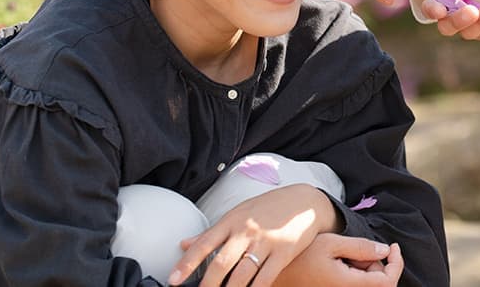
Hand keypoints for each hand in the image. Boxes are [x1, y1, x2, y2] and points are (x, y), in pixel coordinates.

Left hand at [168, 184, 337, 286]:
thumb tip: (183, 244)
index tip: (173, 279)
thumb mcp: (239, 213)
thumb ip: (212, 231)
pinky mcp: (284, 253)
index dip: (187, 263)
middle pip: (222, 262)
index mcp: (232, 221)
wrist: (306, 202)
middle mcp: (247, 231)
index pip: (205, 243)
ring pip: (242, 274)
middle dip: (208, 284)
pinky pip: (265, 277)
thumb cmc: (270, 207)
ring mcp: (266, 242)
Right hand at [270, 235, 402, 286]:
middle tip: (355, 249)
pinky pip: (355, 286)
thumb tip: (386, 250)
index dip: (396, 263)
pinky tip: (341, 265)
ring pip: (367, 284)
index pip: (387, 282)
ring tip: (343, 256)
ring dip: (365, 269)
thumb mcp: (332, 243)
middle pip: (379, 283)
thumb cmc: (301, 257)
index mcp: (349, 286)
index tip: (393, 246)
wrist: (276, 273)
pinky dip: (356, 275)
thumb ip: (361, 247)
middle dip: (376, 264)